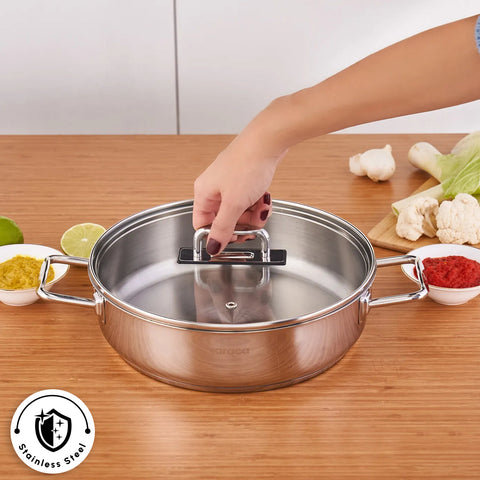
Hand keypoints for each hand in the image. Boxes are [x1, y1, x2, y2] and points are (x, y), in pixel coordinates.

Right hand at [193, 136, 285, 254]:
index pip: (203, 225)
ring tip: (262, 208)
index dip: (218, 236)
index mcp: (204, 193)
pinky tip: (265, 199)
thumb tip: (212, 247)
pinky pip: (249, 201)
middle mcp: (214, 188)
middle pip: (225, 220)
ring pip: (240, 211)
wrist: (269, 141)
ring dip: (254, 215)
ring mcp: (230, 183)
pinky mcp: (244, 180)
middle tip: (253, 225)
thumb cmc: (247, 164)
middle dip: (242, 224)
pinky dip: (258, 204)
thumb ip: (223, 228)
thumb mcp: (234, 204)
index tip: (234, 240)